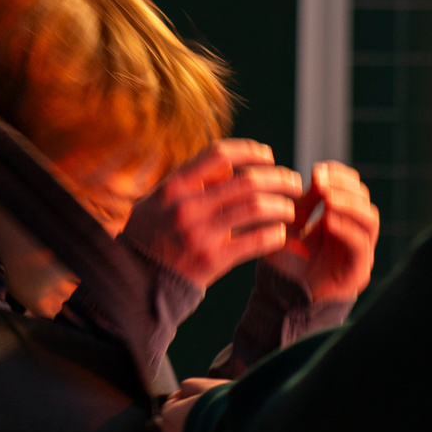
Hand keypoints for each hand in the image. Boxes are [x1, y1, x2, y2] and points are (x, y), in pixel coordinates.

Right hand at [122, 140, 303, 288]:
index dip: (250, 151)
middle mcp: (188, 205)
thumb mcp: (159, 200)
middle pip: (247, 181)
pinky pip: (255, 240)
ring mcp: (200, 233)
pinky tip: (281, 233)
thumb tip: (230, 165)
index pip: (220, 154)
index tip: (268, 156)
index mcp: (175, 185)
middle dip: (278, 178)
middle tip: (294, 181)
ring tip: (291, 208)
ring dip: (281, 206)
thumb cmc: (151, 235)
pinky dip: (274, 234)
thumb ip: (190, 181)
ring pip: (256, 208)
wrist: (138, 280)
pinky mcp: (213, 259)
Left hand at [264, 161, 379, 301]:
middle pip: (365, 200)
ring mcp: (359, 253)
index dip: (340, 176)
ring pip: (370, 219)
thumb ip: (304, 204)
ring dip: (349, 204)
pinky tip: (328, 220)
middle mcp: (355, 234)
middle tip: (321, 181)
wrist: (281, 299)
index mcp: (342, 220)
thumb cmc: (285, 263)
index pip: (353, 189)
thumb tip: (317, 175)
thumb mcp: (291, 226)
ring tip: (327, 197)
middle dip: (344, 186)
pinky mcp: (358, 272)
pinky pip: (360, 245)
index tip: (318, 170)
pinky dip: (346, 229)